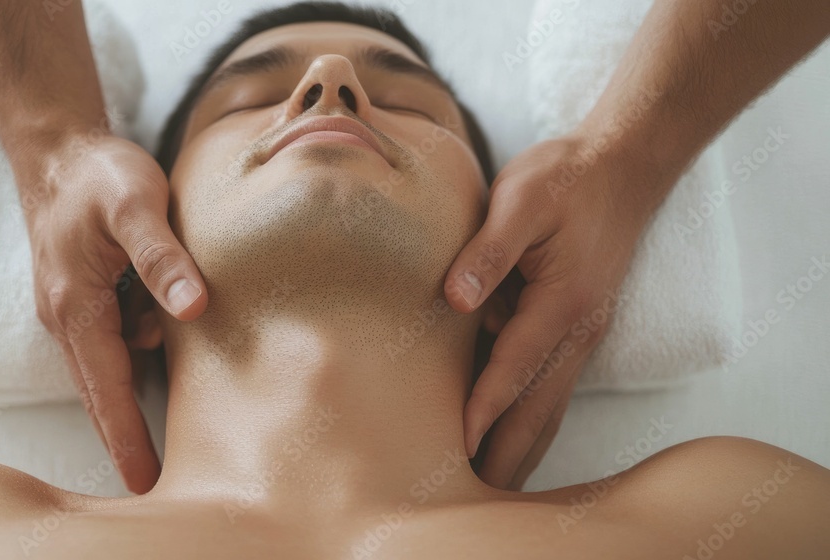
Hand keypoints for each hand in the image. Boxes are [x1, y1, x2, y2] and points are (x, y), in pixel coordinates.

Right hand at [17, 132, 207, 493]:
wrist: (59, 151)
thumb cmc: (99, 176)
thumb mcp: (137, 206)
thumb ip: (163, 258)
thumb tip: (192, 310)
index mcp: (78, 305)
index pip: (105, 386)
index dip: (125, 434)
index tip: (143, 479)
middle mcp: (68, 317)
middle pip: (98, 390)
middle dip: (123, 435)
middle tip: (152, 479)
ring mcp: (71, 309)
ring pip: (107, 364)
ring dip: (134, 388)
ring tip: (178, 408)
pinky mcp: (83, 297)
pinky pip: (111, 338)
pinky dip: (136, 349)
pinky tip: (167, 334)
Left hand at [446, 133, 666, 488]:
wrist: (624, 167)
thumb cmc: (567, 179)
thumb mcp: (522, 199)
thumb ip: (488, 250)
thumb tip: (456, 300)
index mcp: (563, 302)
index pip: (514, 367)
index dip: (484, 408)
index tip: (459, 445)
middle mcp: (578, 329)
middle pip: (539, 407)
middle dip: (508, 451)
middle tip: (473, 494)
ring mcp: (582, 333)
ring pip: (550, 405)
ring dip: (524, 445)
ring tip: (494, 483)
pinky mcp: (577, 327)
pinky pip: (553, 386)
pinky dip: (534, 419)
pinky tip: (514, 436)